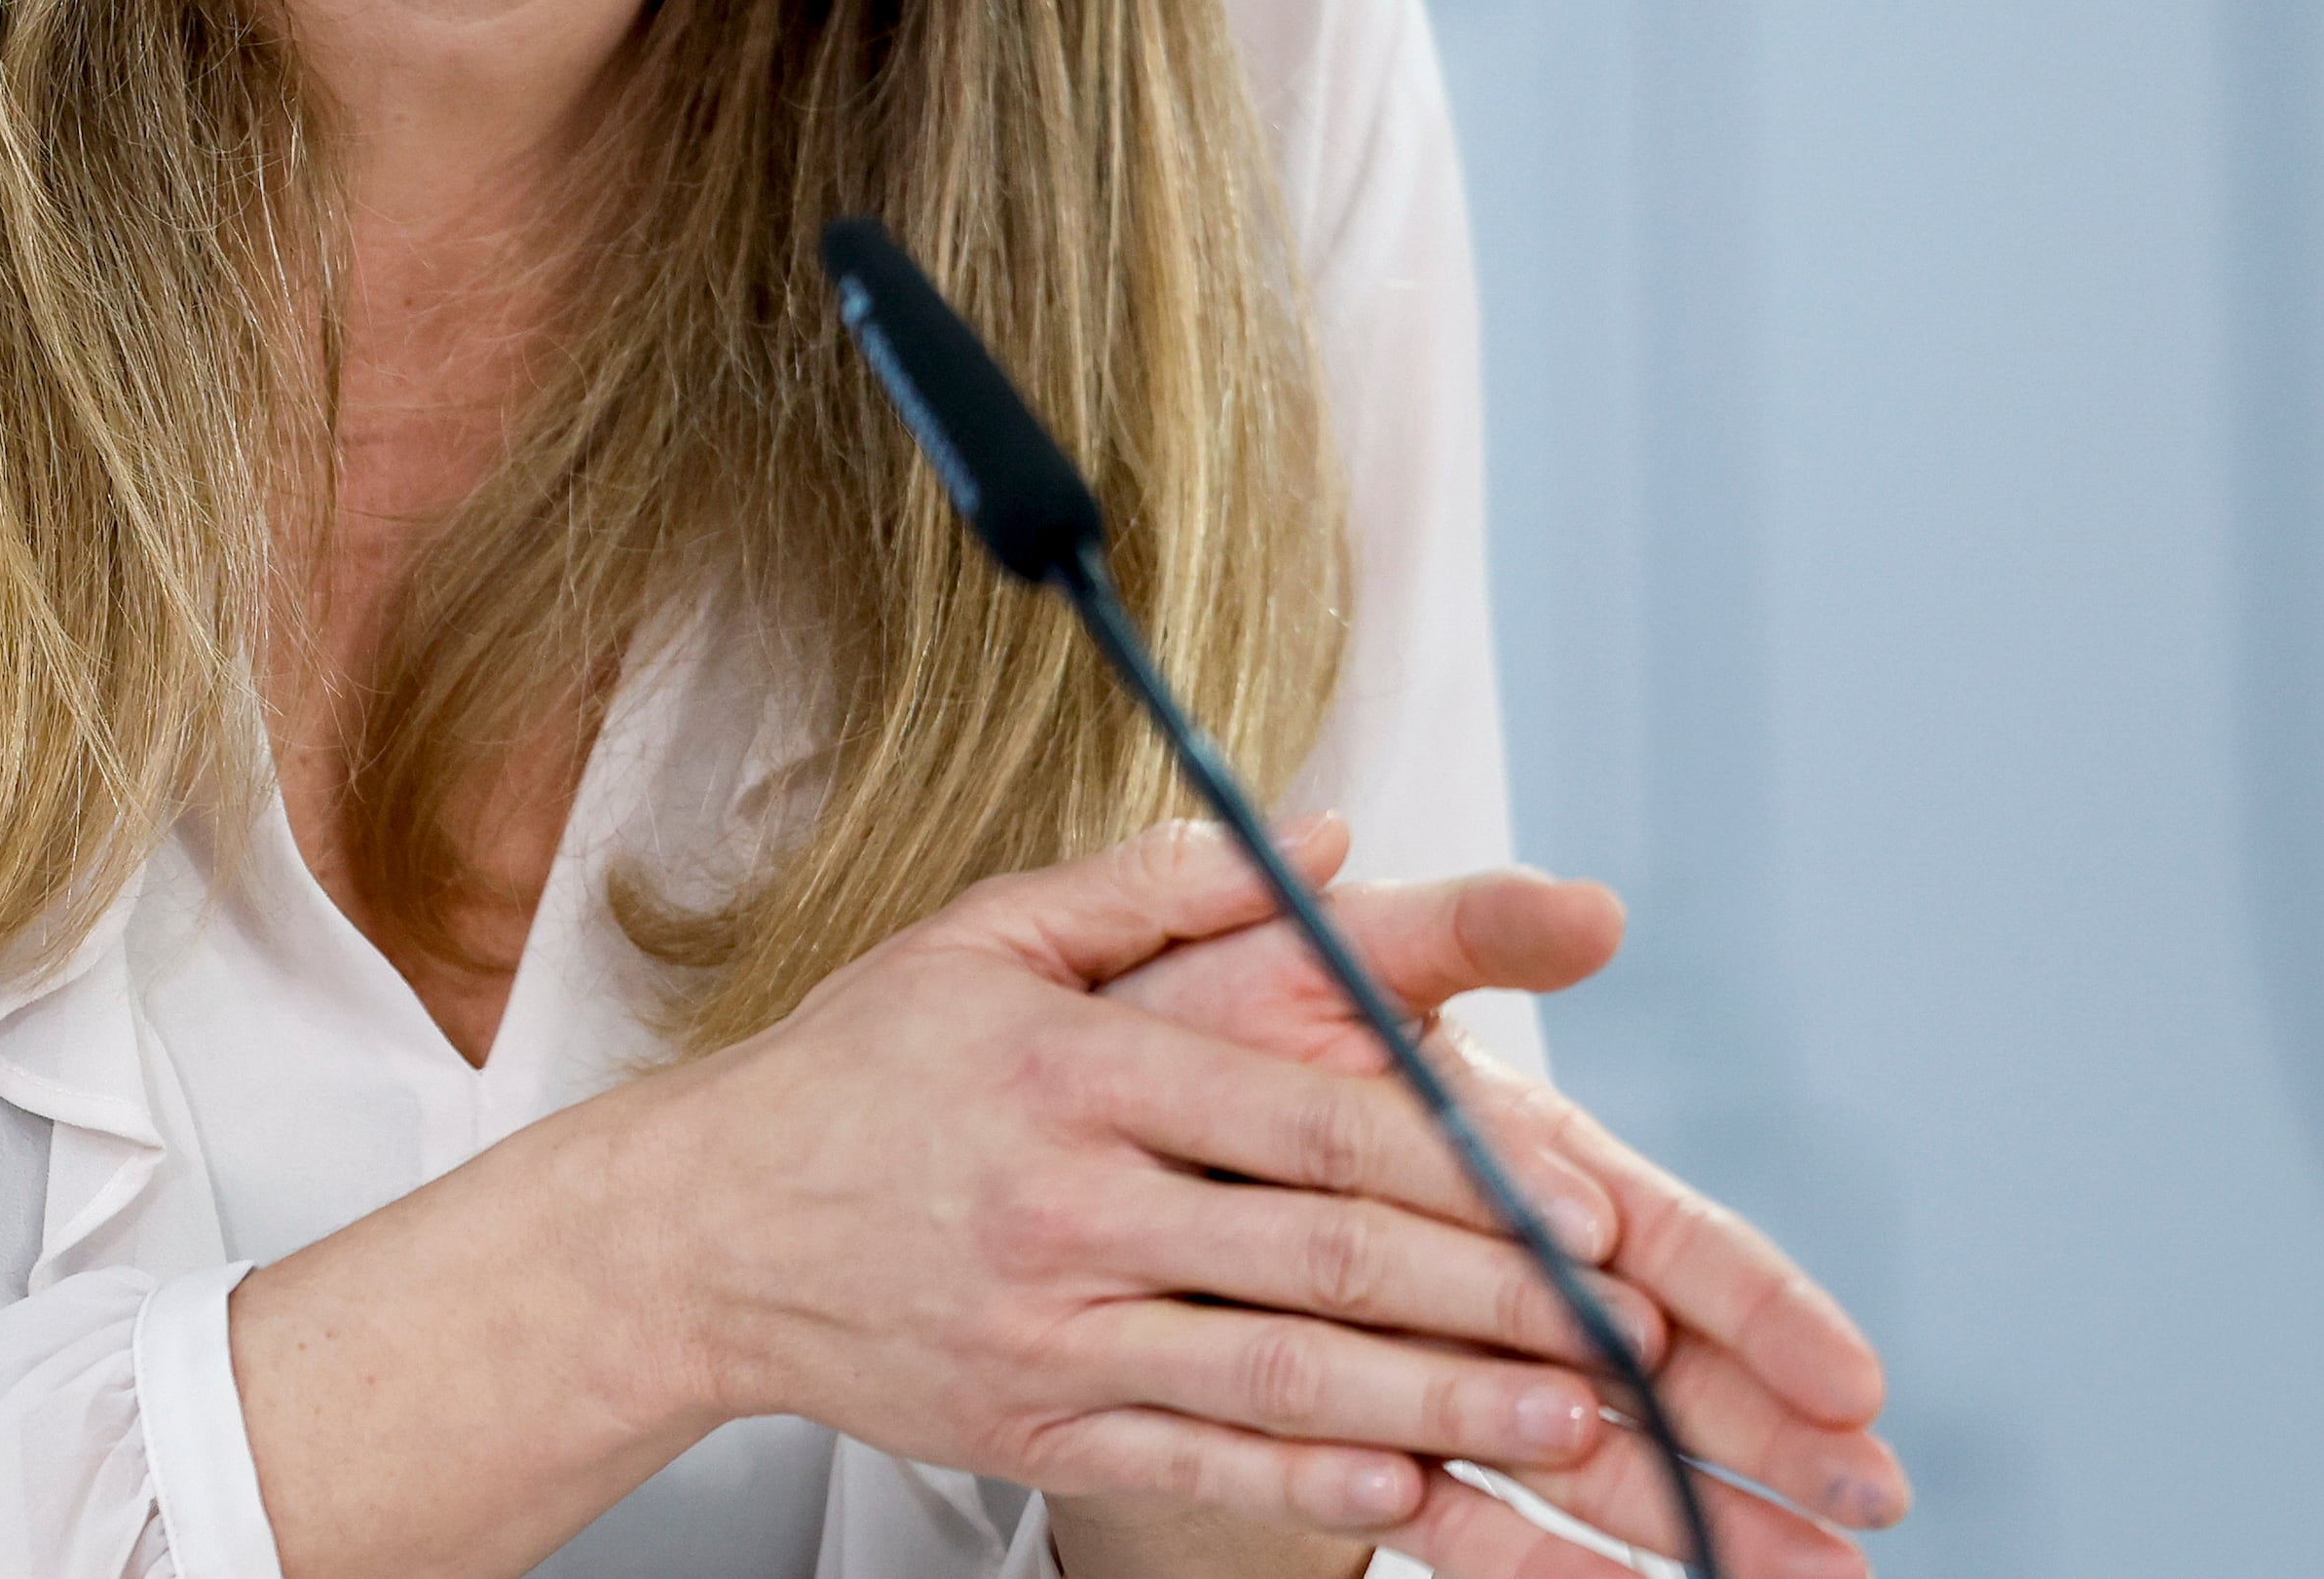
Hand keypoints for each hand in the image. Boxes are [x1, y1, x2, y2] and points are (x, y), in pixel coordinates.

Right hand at [597, 820, 1656, 1559]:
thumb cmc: (853, 1077)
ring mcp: (1048, 1332)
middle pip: (1320, 1258)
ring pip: (1283, 1380)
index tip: (1582, 1199)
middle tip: (1627, 1327)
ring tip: (1573, 1422)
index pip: (1301, 1117)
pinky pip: (1197, 1465)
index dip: (1459, 1163)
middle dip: (1495, 1300)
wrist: (696, 1234)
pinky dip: (1311, 1485)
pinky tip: (1412, 1489)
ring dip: (1445, 1409)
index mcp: (1072, 1072)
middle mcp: (1066, 1206)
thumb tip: (1328, 835)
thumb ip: (1159, 886)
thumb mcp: (982, 940)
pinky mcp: (1030, 1427)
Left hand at [1098, 820, 1908, 1578]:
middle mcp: (1486, 1262)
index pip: (1659, 1234)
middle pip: (1654, 1365)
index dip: (1753, 1304)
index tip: (1843, 1374)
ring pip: (1583, 1454)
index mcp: (1502, 1150)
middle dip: (1766, 1435)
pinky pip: (1458, 1515)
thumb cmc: (1191, 1014)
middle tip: (1871, 1503)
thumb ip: (1450, 928)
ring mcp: (1428, 1355)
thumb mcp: (1315, 951)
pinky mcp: (1350, 1427)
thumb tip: (1590, 906)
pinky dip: (1542, 1563)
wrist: (1040, 1104)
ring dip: (1694, 1520)